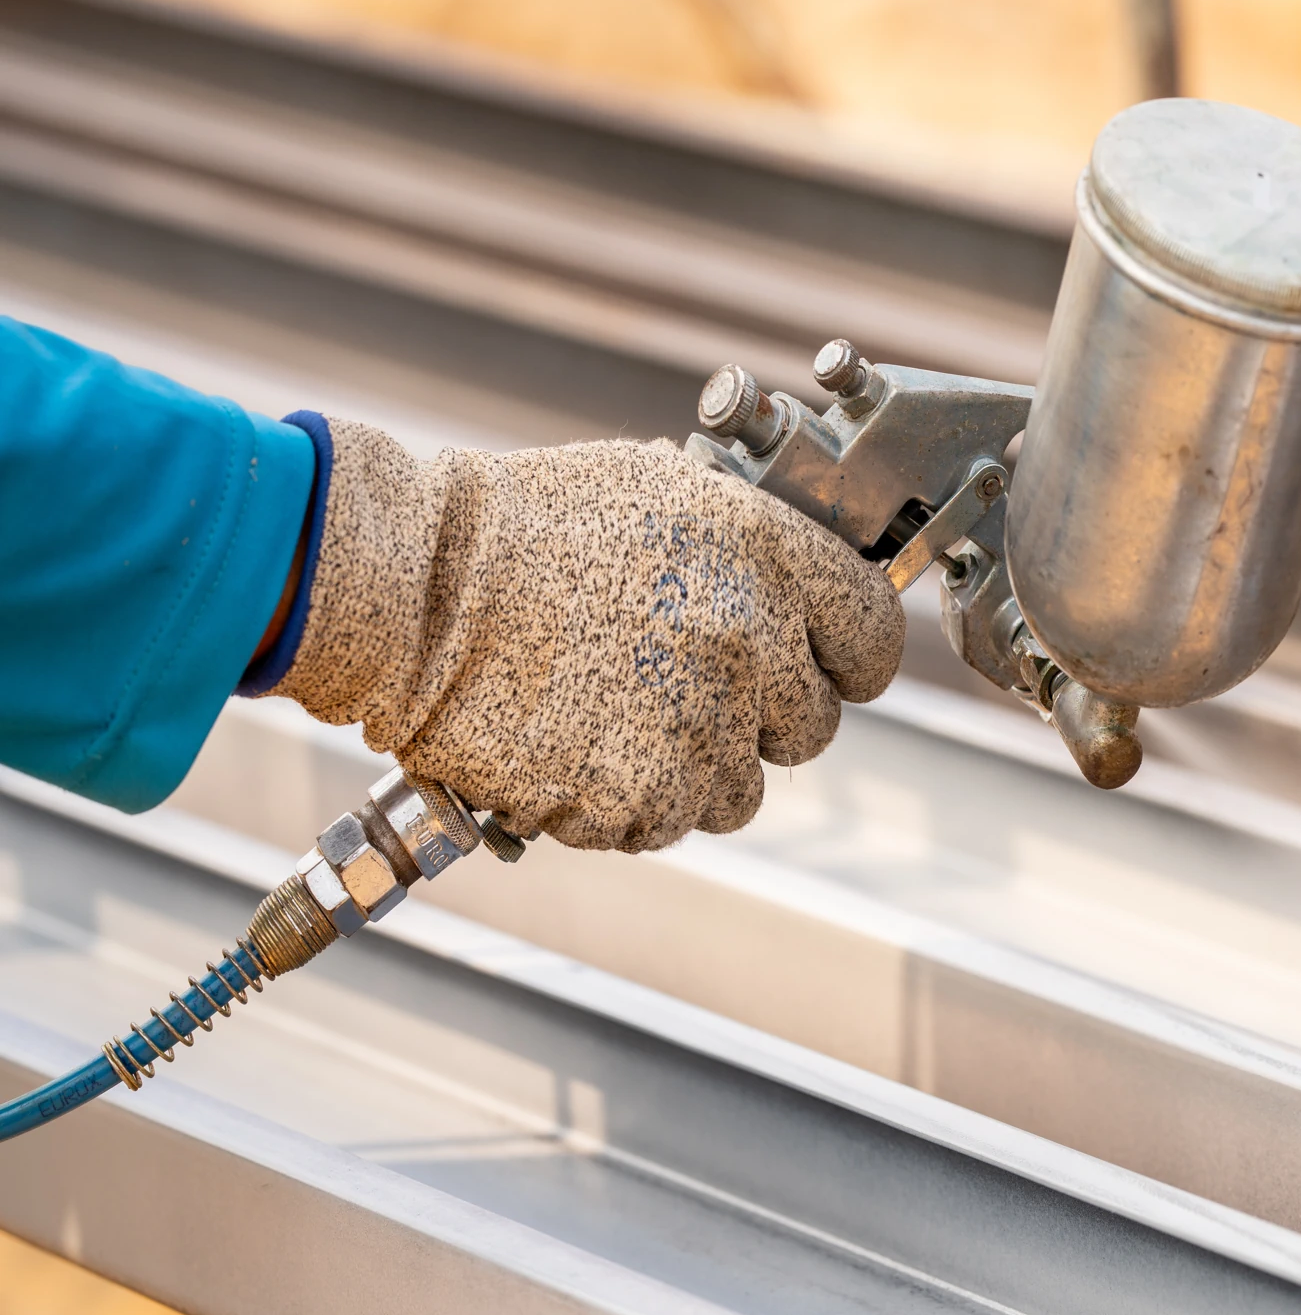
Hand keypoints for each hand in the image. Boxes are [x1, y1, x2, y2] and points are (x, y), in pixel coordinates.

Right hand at [268, 419, 903, 850]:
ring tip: (607, 712)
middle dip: (756, 720)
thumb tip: (803, 592)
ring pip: (737, 790)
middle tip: (677, 689)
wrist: (414, 589)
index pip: (873, 635)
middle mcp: (752, 643)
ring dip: (686, 769)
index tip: (815, 666)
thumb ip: (751, 548)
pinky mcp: (642, 796)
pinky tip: (569, 743)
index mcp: (771, 556)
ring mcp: (701, 728)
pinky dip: (620, 802)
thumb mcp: (663, 491)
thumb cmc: (524, 527)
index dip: (844, 658)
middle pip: (812, 729)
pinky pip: (662, 823)